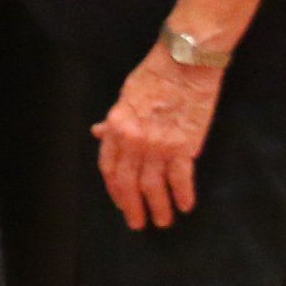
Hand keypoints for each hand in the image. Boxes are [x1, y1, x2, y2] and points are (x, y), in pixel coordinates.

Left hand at [92, 50, 217, 229]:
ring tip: (163, 221)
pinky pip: (181, 179)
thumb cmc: (155, 73)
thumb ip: (114, 120)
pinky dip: (182, 195)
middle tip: (138, 223)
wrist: (185, 61)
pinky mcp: (185, 146)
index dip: (114, 190)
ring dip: (158, 208)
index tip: (121, 203)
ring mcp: (158, 146)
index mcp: (117, 127)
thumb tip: (99, 133)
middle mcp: (133, 141)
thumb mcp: (126, 95)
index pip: (109, 168)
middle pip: (128, 184)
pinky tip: (185, 206)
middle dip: (132, 208)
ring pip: (153, 187)